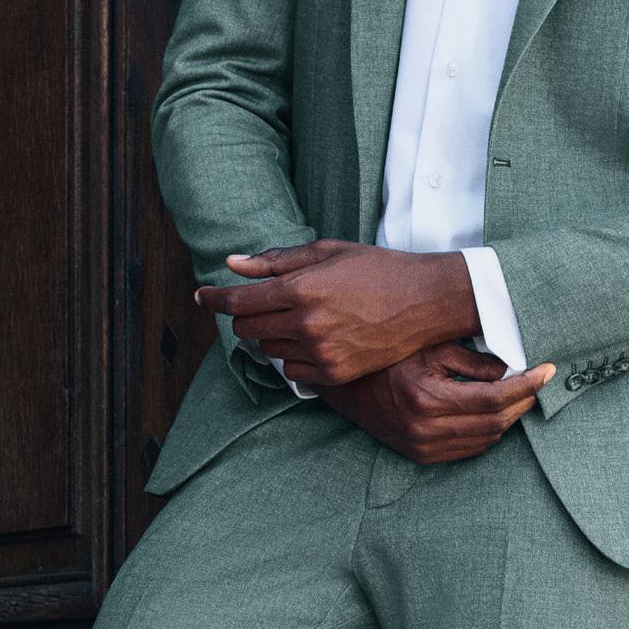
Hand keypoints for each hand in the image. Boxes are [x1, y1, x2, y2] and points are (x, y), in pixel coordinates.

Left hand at [196, 240, 480, 385]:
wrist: (426, 302)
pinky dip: (295, 357)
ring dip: (274, 336)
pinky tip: (317, 340)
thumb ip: (276, 261)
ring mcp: (320, 354)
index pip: (238, 302)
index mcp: (300, 289)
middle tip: (264, 306)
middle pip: (247, 330)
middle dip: (247, 317)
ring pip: (269, 351)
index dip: (214, 299)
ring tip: (304, 319)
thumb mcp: (327, 253)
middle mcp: (305, 325)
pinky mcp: (334, 375)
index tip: (203, 297)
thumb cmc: (377, 269)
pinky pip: (293, 372)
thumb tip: (233, 265)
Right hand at [318, 341, 555, 462]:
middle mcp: (425, 430)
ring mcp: (422, 447)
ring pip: (485, 439)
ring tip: (519, 394)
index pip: (495, 398)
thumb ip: (473, 361)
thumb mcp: (430, 347)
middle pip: (495, 423)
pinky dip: (489, 432)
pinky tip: (495, 412)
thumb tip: (512, 370)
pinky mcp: (420, 455)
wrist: (346, 386)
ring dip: (508, 418)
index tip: (548, 371)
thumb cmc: (388, 356)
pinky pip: (469, 450)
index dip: (527, 385)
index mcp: (427, 399)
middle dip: (522, 402)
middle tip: (538, 381)